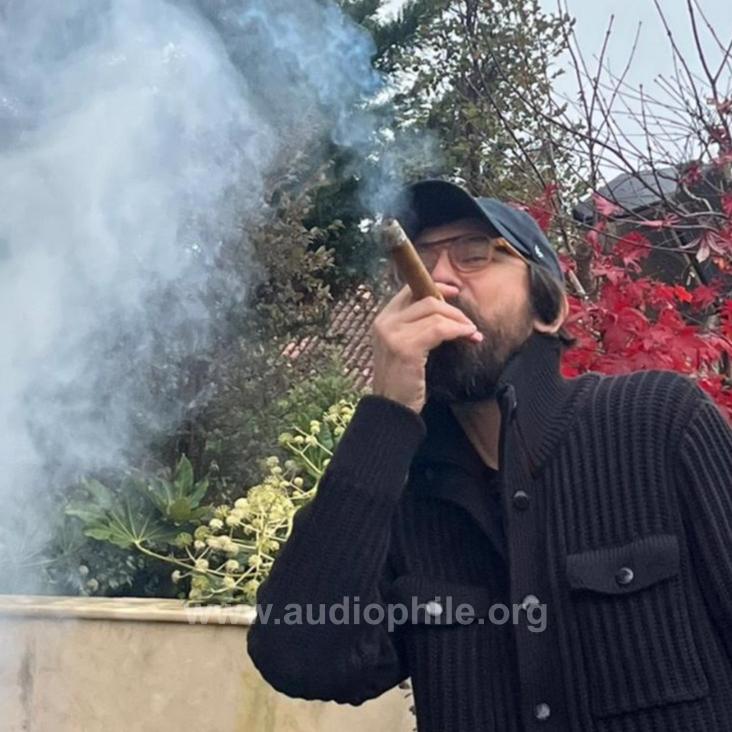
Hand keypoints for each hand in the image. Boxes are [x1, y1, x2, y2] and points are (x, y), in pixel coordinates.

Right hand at [371, 282, 482, 413]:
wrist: (392, 409)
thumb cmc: (402, 381)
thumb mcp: (404, 347)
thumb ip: (416, 328)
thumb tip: (446, 312)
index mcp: (383, 319)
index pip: (409, 290)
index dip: (435, 287)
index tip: (455, 292)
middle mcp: (385, 323)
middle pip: (426, 299)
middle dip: (453, 309)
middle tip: (469, 323)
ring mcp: (393, 334)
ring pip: (435, 313)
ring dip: (459, 321)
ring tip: (472, 333)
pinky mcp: (406, 348)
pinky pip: (439, 329)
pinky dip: (457, 330)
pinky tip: (467, 337)